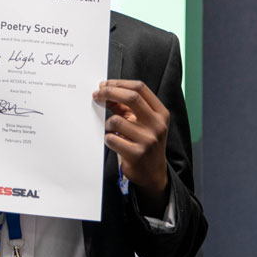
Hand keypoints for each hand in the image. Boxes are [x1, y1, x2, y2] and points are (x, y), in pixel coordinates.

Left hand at [94, 79, 170, 214]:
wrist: (152, 173)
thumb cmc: (145, 143)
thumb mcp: (142, 123)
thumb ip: (127, 108)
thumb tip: (106, 92)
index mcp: (160, 113)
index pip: (140, 88)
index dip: (119, 83)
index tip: (105, 84)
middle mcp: (157, 125)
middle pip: (131, 98)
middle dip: (109, 93)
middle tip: (96, 94)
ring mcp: (148, 139)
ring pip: (116, 120)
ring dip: (108, 123)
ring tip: (111, 130)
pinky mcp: (137, 153)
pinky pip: (111, 138)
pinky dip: (107, 138)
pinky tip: (114, 142)